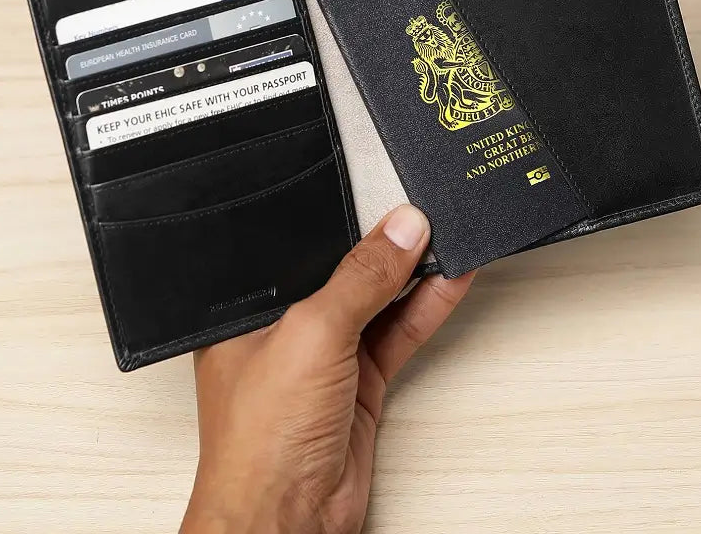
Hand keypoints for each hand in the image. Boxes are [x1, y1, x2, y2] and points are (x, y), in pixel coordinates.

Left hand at [180, 204, 473, 533]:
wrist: (287, 522)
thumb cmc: (260, 440)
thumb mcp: (312, 334)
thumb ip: (360, 279)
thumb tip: (400, 231)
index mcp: (251, 305)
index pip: (302, 246)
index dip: (341, 220)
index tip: (384, 199)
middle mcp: (285, 326)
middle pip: (345, 271)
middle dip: (384, 245)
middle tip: (423, 216)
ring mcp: (325, 356)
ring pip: (378, 301)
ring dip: (413, 275)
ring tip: (447, 238)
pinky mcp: (358, 382)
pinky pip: (396, 333)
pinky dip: (424, 309)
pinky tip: (449, 283)